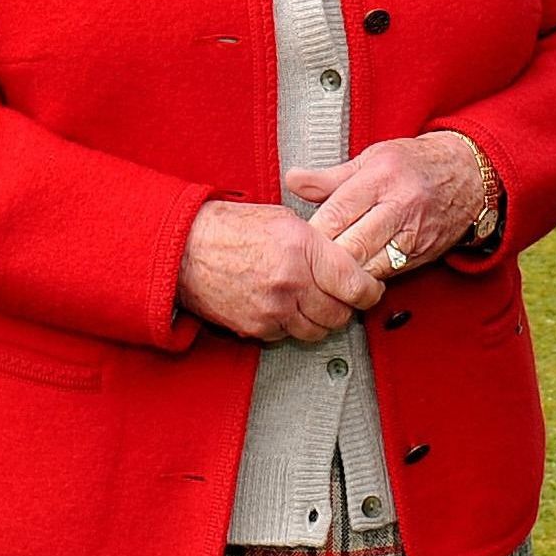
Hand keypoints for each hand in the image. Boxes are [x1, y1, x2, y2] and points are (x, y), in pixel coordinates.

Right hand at [178, 200, 387, 343]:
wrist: (184, 250)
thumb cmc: (231, 228)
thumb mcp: (283, 220)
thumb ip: (317, 244)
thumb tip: (346, 260)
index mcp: (301, 248)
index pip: (354, 283)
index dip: (369, 291)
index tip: (371, 290)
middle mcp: (290, 282)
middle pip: (339, 314)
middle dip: (344, 307)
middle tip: (340, 295)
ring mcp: (272, 310)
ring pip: (316, 331)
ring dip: (320, 320)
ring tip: (311, 301)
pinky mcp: (256, 328)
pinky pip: (288, 335)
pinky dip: (291, 325)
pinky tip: (283, 305)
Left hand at [285, 133, 494, 273]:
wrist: (467, 175)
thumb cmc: (413, 164)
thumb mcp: (371, 158)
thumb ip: (330, 177)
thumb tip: (292, 180)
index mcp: (382, 176)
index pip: (338, 211)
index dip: (314, 230)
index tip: (296, 239)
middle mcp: (400, 206)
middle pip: (353, 244)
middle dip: (326, 257)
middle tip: (305, 262)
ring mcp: (414, 233)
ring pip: (370, 266)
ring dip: (345, 273)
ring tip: (324, 274)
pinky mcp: (422, 255)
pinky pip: (387, 274)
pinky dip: (366, 278)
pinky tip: (351, 277)